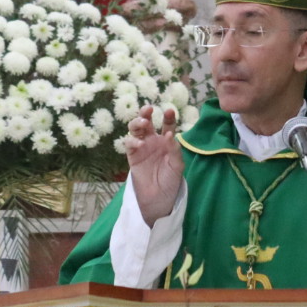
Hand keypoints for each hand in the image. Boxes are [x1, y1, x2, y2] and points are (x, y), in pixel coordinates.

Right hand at [127, 105, 183, 225]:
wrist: (159, 197)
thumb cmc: (171, 180)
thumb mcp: (177, 165)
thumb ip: (174, 150)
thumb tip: (168, 134)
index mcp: (166, 140)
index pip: (167, 124)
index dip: (168, 117)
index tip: (170, 111)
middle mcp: (152, 140)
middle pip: (147, 121)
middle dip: (146, 113)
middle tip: (149, 109)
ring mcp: (141, 146)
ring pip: (135, 129)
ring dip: (137, 122)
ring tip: (144, 123)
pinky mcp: (132, 155)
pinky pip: (129, 143)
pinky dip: (132, 140)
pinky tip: (139, 143)